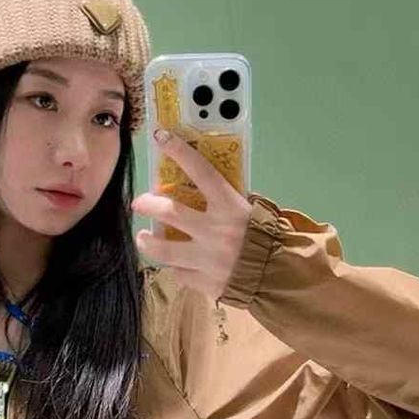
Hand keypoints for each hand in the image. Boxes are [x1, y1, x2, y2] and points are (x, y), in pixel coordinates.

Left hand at [131, 129, 251, 300]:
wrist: (279, 275)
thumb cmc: (264, 238)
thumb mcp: (250, 211)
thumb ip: (227, 200)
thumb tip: (197, 184)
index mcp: (230, 207)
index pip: (201, 172)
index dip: (179, 151)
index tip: (161, 137)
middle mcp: (216, 231)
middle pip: (170, 212)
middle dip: (148, 204)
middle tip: (139, 202)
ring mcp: (208, 258)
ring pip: (164, 250)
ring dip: (147, 242)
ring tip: (143, 237)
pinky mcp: (205, 282)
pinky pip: (180, 273)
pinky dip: (177, 267)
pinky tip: (178, 263)